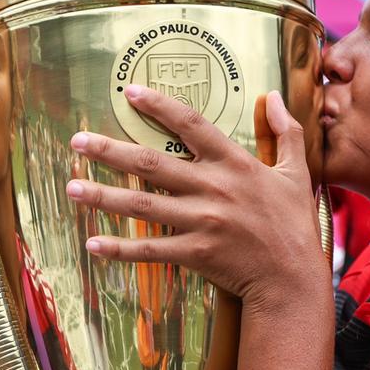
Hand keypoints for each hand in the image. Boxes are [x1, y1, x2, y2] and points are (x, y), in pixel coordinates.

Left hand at [65, 85, 328, 312]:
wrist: (293, 277)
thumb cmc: (294, 224)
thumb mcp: (297, 172)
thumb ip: (287, 132)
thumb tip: (276, 96)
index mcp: (234, 163)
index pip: (190, 124)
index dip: (159, 105)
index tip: (129, 92)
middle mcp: (212, 188)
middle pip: (151, 162)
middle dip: (110, 150)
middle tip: (77, 140)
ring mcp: (201, 221)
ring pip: (142, 205)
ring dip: (103, 196)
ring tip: (71, 187)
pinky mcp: (195, 252)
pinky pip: (150, 250)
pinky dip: (120, 248)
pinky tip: (93, 243)